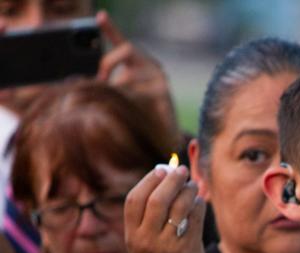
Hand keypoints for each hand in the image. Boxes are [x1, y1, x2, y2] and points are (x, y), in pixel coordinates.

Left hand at [96, 11, 177, 140]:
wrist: (164, 137)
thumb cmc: (139, 116)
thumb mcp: (120, 96)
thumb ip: (106, 86)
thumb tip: (85, 83)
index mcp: (138, 64)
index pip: (122, 43)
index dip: (111, 29)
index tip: (100, 16)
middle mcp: (151, 66)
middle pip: (127, 49)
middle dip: (109, 61)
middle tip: (101, 79)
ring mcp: (159, 78)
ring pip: (128, 76)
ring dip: (117, 92)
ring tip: (117, 105)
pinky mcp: (163, 91)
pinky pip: (137, 92)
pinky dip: (128, 103)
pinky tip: (131, 112)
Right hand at [124, 166, 205, 252]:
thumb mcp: (141, 241)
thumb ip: (147, 215)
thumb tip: (163, 174)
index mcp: (132, 235)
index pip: (135, 200)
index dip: (148, 181)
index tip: (161, 170)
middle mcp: (147, 240)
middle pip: (157, 200)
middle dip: (171, 180)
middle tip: (182, 170)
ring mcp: (168, 246)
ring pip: (179, 208)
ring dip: (188, 191)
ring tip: (193, 186)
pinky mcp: (188, 250)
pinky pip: (195, 219)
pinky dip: (198, 205)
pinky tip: (199, 201)